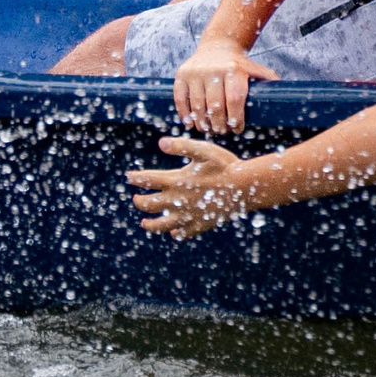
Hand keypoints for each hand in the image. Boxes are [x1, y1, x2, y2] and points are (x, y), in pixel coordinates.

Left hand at [128, 136, 252, 237]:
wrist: (246, 187)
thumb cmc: (225, 165)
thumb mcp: (203, 150)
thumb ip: (181, 146)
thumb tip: (161, 143)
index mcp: (176, 180)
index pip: (146, 179)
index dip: (135, 178)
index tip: (129, 177)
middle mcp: (177, 200)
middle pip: (148, 204)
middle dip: (139, 202)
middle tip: (137, 199)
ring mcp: (188, 215)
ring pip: (161, 225)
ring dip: (150, 225)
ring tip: (145, 223)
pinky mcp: (200, 225)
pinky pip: (183, 234)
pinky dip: (176, 233)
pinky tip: (174, 232)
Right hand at [173, 38, 276, 134]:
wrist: (217, 47)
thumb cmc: (240, 65)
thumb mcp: (257, 70)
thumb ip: (270, 82)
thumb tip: (291, 97)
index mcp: (234, 70)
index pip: (235, 100)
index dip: (236, 119)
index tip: (237, 129)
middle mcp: (213, 69)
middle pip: (215, 105)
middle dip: (219, 124)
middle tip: (222, 132)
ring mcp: (195, 72)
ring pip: (198, 105)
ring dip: (203, 122)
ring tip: (209, 130)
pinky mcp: (181, 74)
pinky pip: (180, 98)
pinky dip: (184, 114)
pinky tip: (190, 124)